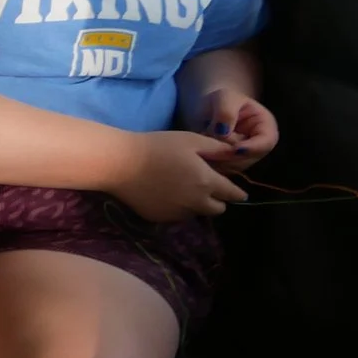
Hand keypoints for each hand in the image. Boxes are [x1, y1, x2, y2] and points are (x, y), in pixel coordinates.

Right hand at [111, 131, 248, 222]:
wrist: (120, 163)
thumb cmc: (156, 146)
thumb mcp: (190, 140)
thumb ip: (217, 148)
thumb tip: (235, 154)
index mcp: (207, 183)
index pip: (233, 194)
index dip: (237, 192)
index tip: (237, 191)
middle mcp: (196, 203)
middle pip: (218, 209)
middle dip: (217, 200)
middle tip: (205, 188)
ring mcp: (177, 213)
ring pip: (196, 213)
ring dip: (196, 204)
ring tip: (181, 189)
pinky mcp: (159, 218)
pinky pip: (176, 216)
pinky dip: (176, 208)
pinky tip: (163, 193)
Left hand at [195, 88, 279, 172]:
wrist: (209, 107)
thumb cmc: (222, 99)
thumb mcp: (225, 97)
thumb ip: (226, 112)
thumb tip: (222, 132)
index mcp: (266, 129)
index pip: (265, 143)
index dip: (251, 148)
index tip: (234, 148)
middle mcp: (257, 147)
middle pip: (247, 159)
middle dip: (227, 155)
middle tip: (205, 148)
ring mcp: (243, 158)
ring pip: (231, 167)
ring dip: (215, 159)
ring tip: (198, 147)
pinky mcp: (228, 164)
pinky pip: (219, 169)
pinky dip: (208, 163)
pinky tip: (196, 153)